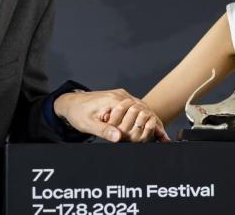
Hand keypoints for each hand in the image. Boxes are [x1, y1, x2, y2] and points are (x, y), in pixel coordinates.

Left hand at [54, 89, 168, 142]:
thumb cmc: (78, 113)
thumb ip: (104, 130)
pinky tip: (149, 123)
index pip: (139, 111)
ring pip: (141, 106)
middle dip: (154, 122)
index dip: (150, 123)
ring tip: (160, 133)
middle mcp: (120, 95)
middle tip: (164, 137)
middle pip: (144, 108)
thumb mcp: (88, 124)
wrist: (70, 102)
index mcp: (115, 100)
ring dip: (150, 118)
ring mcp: (121, 96)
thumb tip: (118, 137)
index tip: (159, 134)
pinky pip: (135, 105)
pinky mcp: (119, 98)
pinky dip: (144, 115)